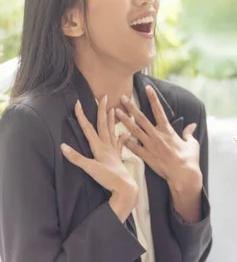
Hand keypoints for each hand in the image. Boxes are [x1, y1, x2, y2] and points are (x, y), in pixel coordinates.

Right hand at [61, 96, 137, 221]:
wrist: (125, 187)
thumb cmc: (108, 178)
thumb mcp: (90, 168)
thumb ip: (76, 158)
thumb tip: (63, 146)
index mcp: (99, 147)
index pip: (89, 128)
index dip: (82, 116)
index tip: (78, 103)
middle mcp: (107, 146)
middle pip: (103, 124)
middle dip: (102, 110)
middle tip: (105, 96)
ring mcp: (114, 151)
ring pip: (112, 131)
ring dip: (112, 119)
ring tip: (114, 109)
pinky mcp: (118, 157)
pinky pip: (120, 144)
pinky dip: (122, 137)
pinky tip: (125, 133)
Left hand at [117, 86, 200, 188]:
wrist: (183, 174)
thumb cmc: (189, 159)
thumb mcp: (192, 144)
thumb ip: (189, 133)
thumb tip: (192, 125)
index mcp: (168, 130)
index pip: (159, 110)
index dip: (153, 98)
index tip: (147, 88)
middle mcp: (157, 135)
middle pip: (141, 118)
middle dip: (131, 107)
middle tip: (122, 98)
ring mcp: (150, 146)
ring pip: (134, 130)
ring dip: (124, 120)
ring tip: (115, 112)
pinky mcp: (146, 156)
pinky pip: (133, 148)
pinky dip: (125, 142)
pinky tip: (117, 136)